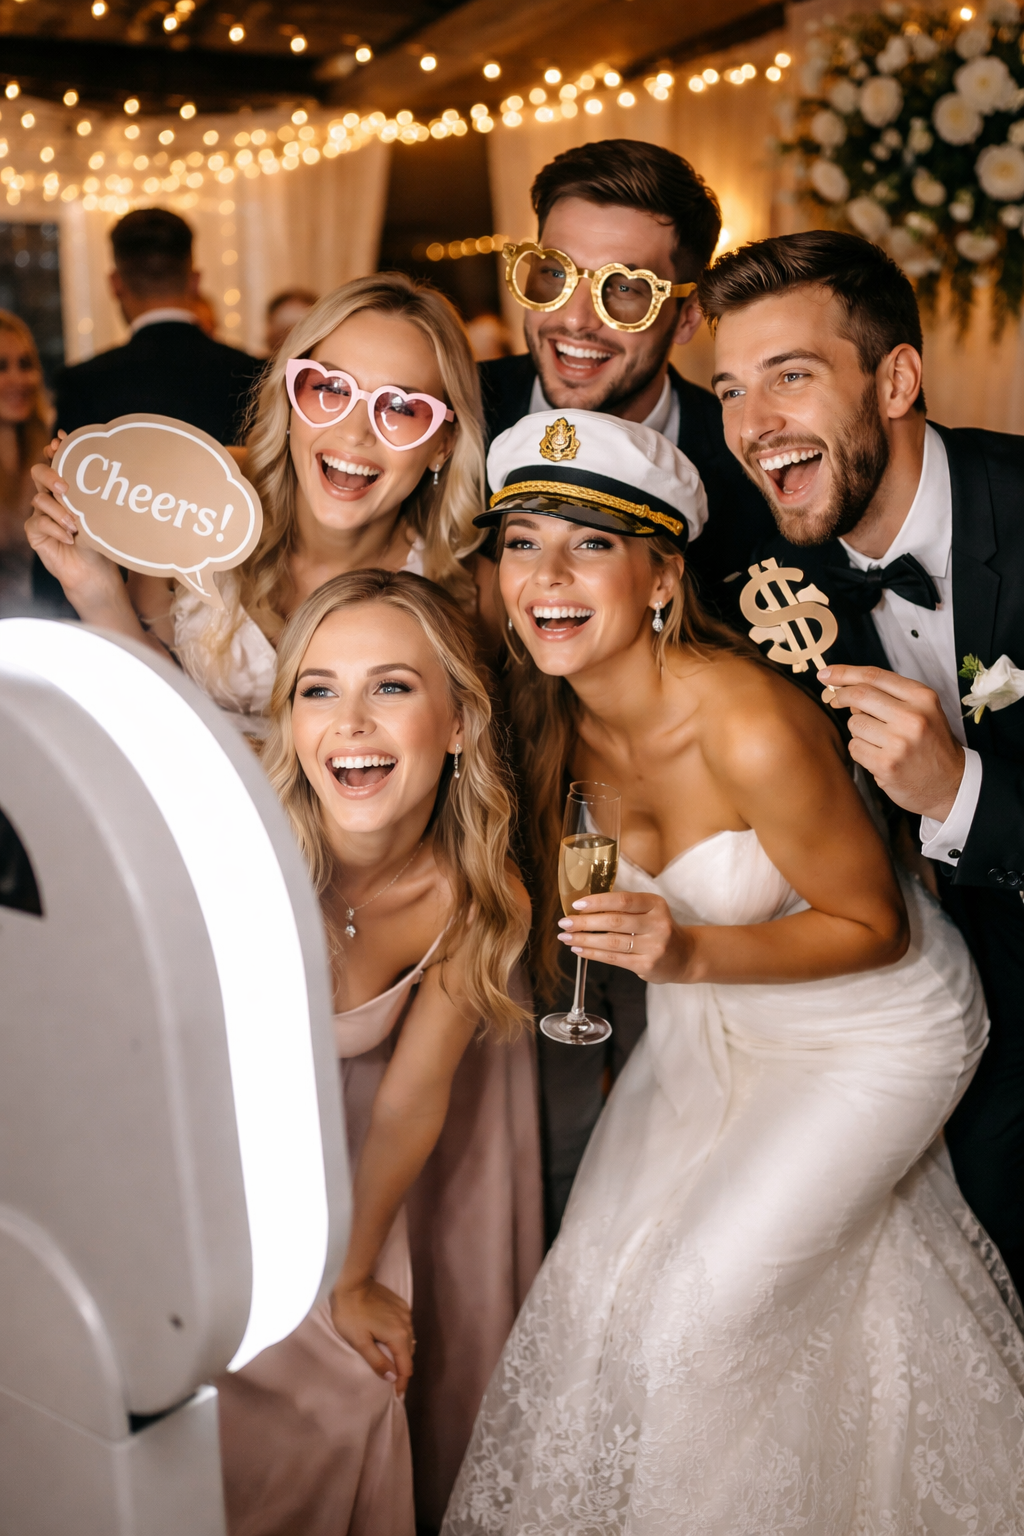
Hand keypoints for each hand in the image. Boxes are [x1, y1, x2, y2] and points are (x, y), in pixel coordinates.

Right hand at [26, 441, 127, 615]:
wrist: (93, 569)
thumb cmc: (99, 540)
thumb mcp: (100, 515)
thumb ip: (95, 495)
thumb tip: (108, 470)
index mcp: (66, 489)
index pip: (56, 462)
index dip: (55, 450)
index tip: (60, 441)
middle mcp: (51, 497)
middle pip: (38, 472)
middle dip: (50, 475)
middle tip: (65, 488)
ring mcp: (40, 513)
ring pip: (39, 499)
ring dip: (59, 512)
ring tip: (76, 527)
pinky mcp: (34, 532)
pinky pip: (38, 522)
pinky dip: (56, 529)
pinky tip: (70, 538)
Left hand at [329, 1275, 413, 1397]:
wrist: (351, 1282)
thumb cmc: (350, 1314)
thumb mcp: (359, 1342)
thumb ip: (377, 1361)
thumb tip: (392, 1377)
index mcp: (398, 1336)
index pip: (406, 1366)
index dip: (402, 1382)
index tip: (396, 1394)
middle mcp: (407, 1324)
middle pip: (409, 1354)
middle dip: (402, 1369)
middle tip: (393, 1382)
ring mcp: (405, 1312)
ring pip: (408, 1340)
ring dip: (402, 1353)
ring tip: (393, 1364)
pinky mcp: (400, 1304)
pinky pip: (405, 1327)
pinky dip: (400, 1339)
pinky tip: (391, 1341)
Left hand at [558, 890, 694, 982]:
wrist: (685, 955)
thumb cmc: (659, 929)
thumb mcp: (649, 911)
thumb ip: (624, 907)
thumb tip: (584, 906)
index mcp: (655, 904)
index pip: (623, 900)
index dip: (598, 902)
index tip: (576, 905)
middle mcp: (657, 924)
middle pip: (615, 921)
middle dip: (585, 922)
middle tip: (564, 922)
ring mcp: (654, 947)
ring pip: (612, 942)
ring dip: (584, 939)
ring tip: (566, 937)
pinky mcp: (647, 965)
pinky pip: (614, 959)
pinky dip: (593, 954)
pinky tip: (579, 949)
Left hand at [818, 664, 963, 820]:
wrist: (952, 784)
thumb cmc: (931, 744)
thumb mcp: (923, 710)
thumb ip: (890, 696)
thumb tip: (845, 687)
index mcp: (922, 697)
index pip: (875, 676)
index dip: (844, 673)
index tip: (826, 674)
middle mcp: (912, 717)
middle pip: (859, 695)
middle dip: (841, 696)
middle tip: (835, 700)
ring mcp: (899, 742)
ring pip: (854, 723)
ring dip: (858, 730)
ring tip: (879, 740)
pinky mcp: (886, 765)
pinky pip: (855, 747)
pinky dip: (860, 750)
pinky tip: (879, 756)